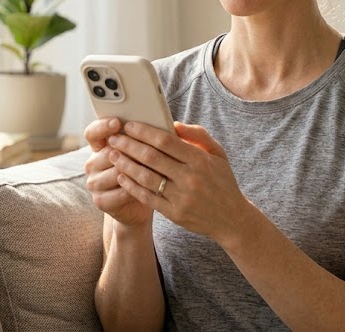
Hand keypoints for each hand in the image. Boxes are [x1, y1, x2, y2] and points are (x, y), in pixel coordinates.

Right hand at [83, 118, 151, 226]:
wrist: (137, 205)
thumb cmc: (143, 171)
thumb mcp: (142, 153)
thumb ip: (146, 138)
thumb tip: (169, 125)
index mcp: (99, 147)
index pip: (92, 133)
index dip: (103, 127)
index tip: (117, 122)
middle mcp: (92, 163)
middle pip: (108, 153)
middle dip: (130, 151)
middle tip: (149, 149)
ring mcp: (93, 183)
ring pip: (116, 172)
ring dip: (136, 171)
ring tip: (154, 169)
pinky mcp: (100, 200)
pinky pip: (120, 191)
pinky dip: (137, 188)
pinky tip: (148, 186)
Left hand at [107, 121, 252, 243]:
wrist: (232, 219)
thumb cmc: (223, 182)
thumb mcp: (218, 154)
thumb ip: (198, 135)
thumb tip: (173, 124)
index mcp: (200, 160)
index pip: (166, 141)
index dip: (144, 132)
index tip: (129, 125)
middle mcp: (190, 178)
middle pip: (151, 157)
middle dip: (129, 145)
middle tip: (114, 138)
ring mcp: (181, 197)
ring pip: (145, 177)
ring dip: (125, 164)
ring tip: (112, 154)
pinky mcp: (174, 213)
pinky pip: (147, 197)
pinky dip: (131, 185)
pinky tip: (121, 175)